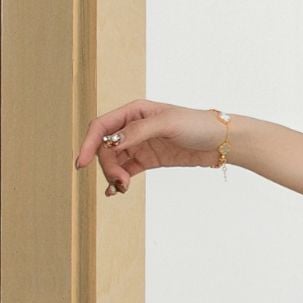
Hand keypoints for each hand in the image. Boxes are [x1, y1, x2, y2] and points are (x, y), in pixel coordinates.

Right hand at [74, 100, 229, 193]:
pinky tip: (115, 191)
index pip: (101, 127)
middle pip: (106, 148)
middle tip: (119, 182)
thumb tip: (111, 143)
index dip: (88, 144)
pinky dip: (118, 180)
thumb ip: (138, 132)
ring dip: (113, 175)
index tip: (80, 163)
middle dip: (107, 165)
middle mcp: (133, 127)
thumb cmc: (197, 125)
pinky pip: (126, 170)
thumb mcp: (167, 124)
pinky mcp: (149, 160)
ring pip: (114, 161)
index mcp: (134, 111)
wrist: (222, 142)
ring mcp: (140, 144)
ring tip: (122, 188)